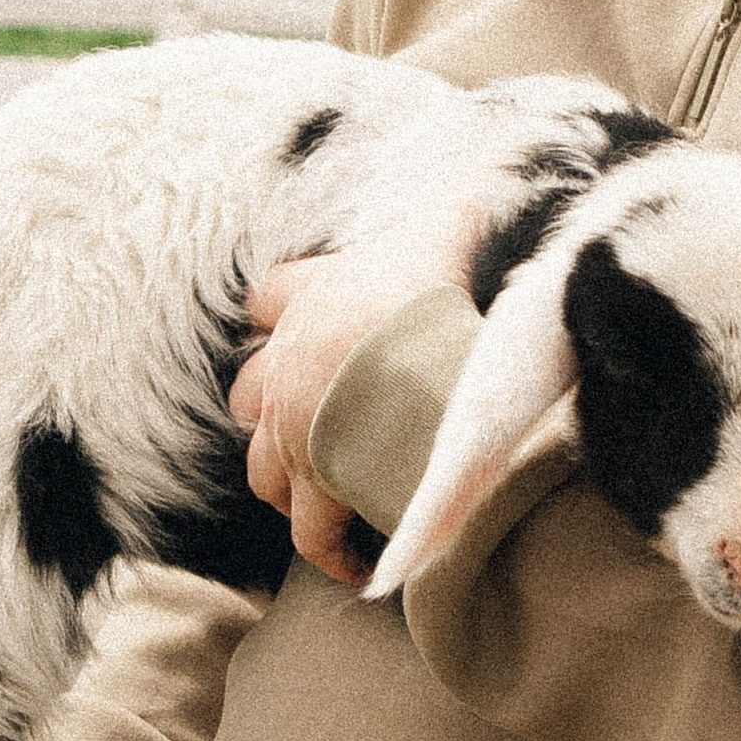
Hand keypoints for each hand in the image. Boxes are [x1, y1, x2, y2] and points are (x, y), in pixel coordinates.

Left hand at [230, 237, 460, 586]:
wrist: (420, 353)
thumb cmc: (431, 288)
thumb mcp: (446, 226)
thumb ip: (460, 209)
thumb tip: (492, 175)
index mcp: (310, 300)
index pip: (266, 298)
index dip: (277, 312)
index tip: (292, 325)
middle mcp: (287, 367)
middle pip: (248, 394)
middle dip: (270, 409)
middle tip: (310, 422)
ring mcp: (293, 430)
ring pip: (264, 468)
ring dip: (287, 481)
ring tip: (321, 494)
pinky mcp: (316, 484)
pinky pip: (311, 530)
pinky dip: (328, 548)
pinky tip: (350, 564)